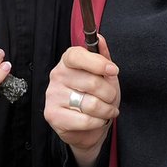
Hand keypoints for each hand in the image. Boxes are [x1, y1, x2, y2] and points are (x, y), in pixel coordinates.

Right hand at [44, 36, 119, 166]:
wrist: (87, 128)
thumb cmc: (95, 97)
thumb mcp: (104, 75)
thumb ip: (102, 57)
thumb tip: (100, 39)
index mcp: (67, 61)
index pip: (77, 55)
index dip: (97, 63)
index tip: (113, 70)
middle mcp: (57, 75)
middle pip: (91, 82)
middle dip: (109, 94)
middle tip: (111, 98)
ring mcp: (53, 95)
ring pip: (91, 104)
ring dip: (106, 110)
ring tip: (107, 110)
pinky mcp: (53, 115)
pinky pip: (85, 120)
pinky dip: (98, 122)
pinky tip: (97, 120)